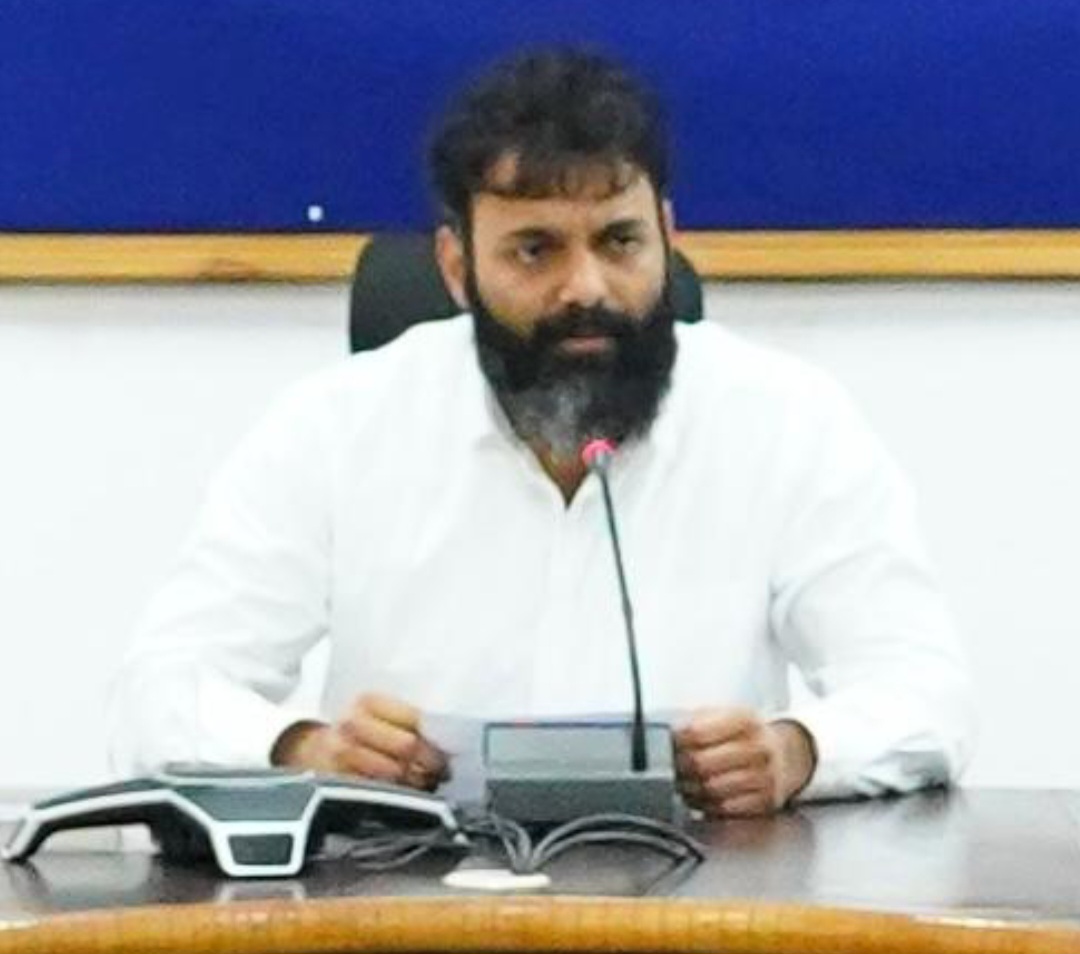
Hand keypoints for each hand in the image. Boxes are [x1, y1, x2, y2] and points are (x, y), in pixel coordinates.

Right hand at [271, 692, 448, 790]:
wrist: (311, 750)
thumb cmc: (357, 731)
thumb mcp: (377, 715)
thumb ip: (407, 720)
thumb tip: (449, 739)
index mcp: (367, 702)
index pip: (414, 718)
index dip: (436, 736)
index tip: (450, 749)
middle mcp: (352, 725)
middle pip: (407, 745)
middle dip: (431, 762)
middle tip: (443, 771)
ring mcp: (343, 754)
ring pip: (396, 772)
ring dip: (417, 781)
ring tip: (426, 782)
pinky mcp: (339, 782)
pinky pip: (380, 792)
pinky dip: (399, 795)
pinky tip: (405, 793)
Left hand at [674, 708, 815, 816]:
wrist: (787, 754)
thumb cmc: (746, 734)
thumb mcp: (724, 715)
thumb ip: (695, 721)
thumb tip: (663, 733)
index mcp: (745, 719)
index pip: (697, 732)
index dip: (675, 741)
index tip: (666, 744)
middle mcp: (759, 747)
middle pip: (701, 763)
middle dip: (678, 767)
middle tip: (669, 767)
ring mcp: (765, 776)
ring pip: (711, 789)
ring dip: (689, 789)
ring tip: (681, 782)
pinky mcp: (766, 802)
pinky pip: (725, 809)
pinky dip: (705, 805)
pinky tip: (699, 797)